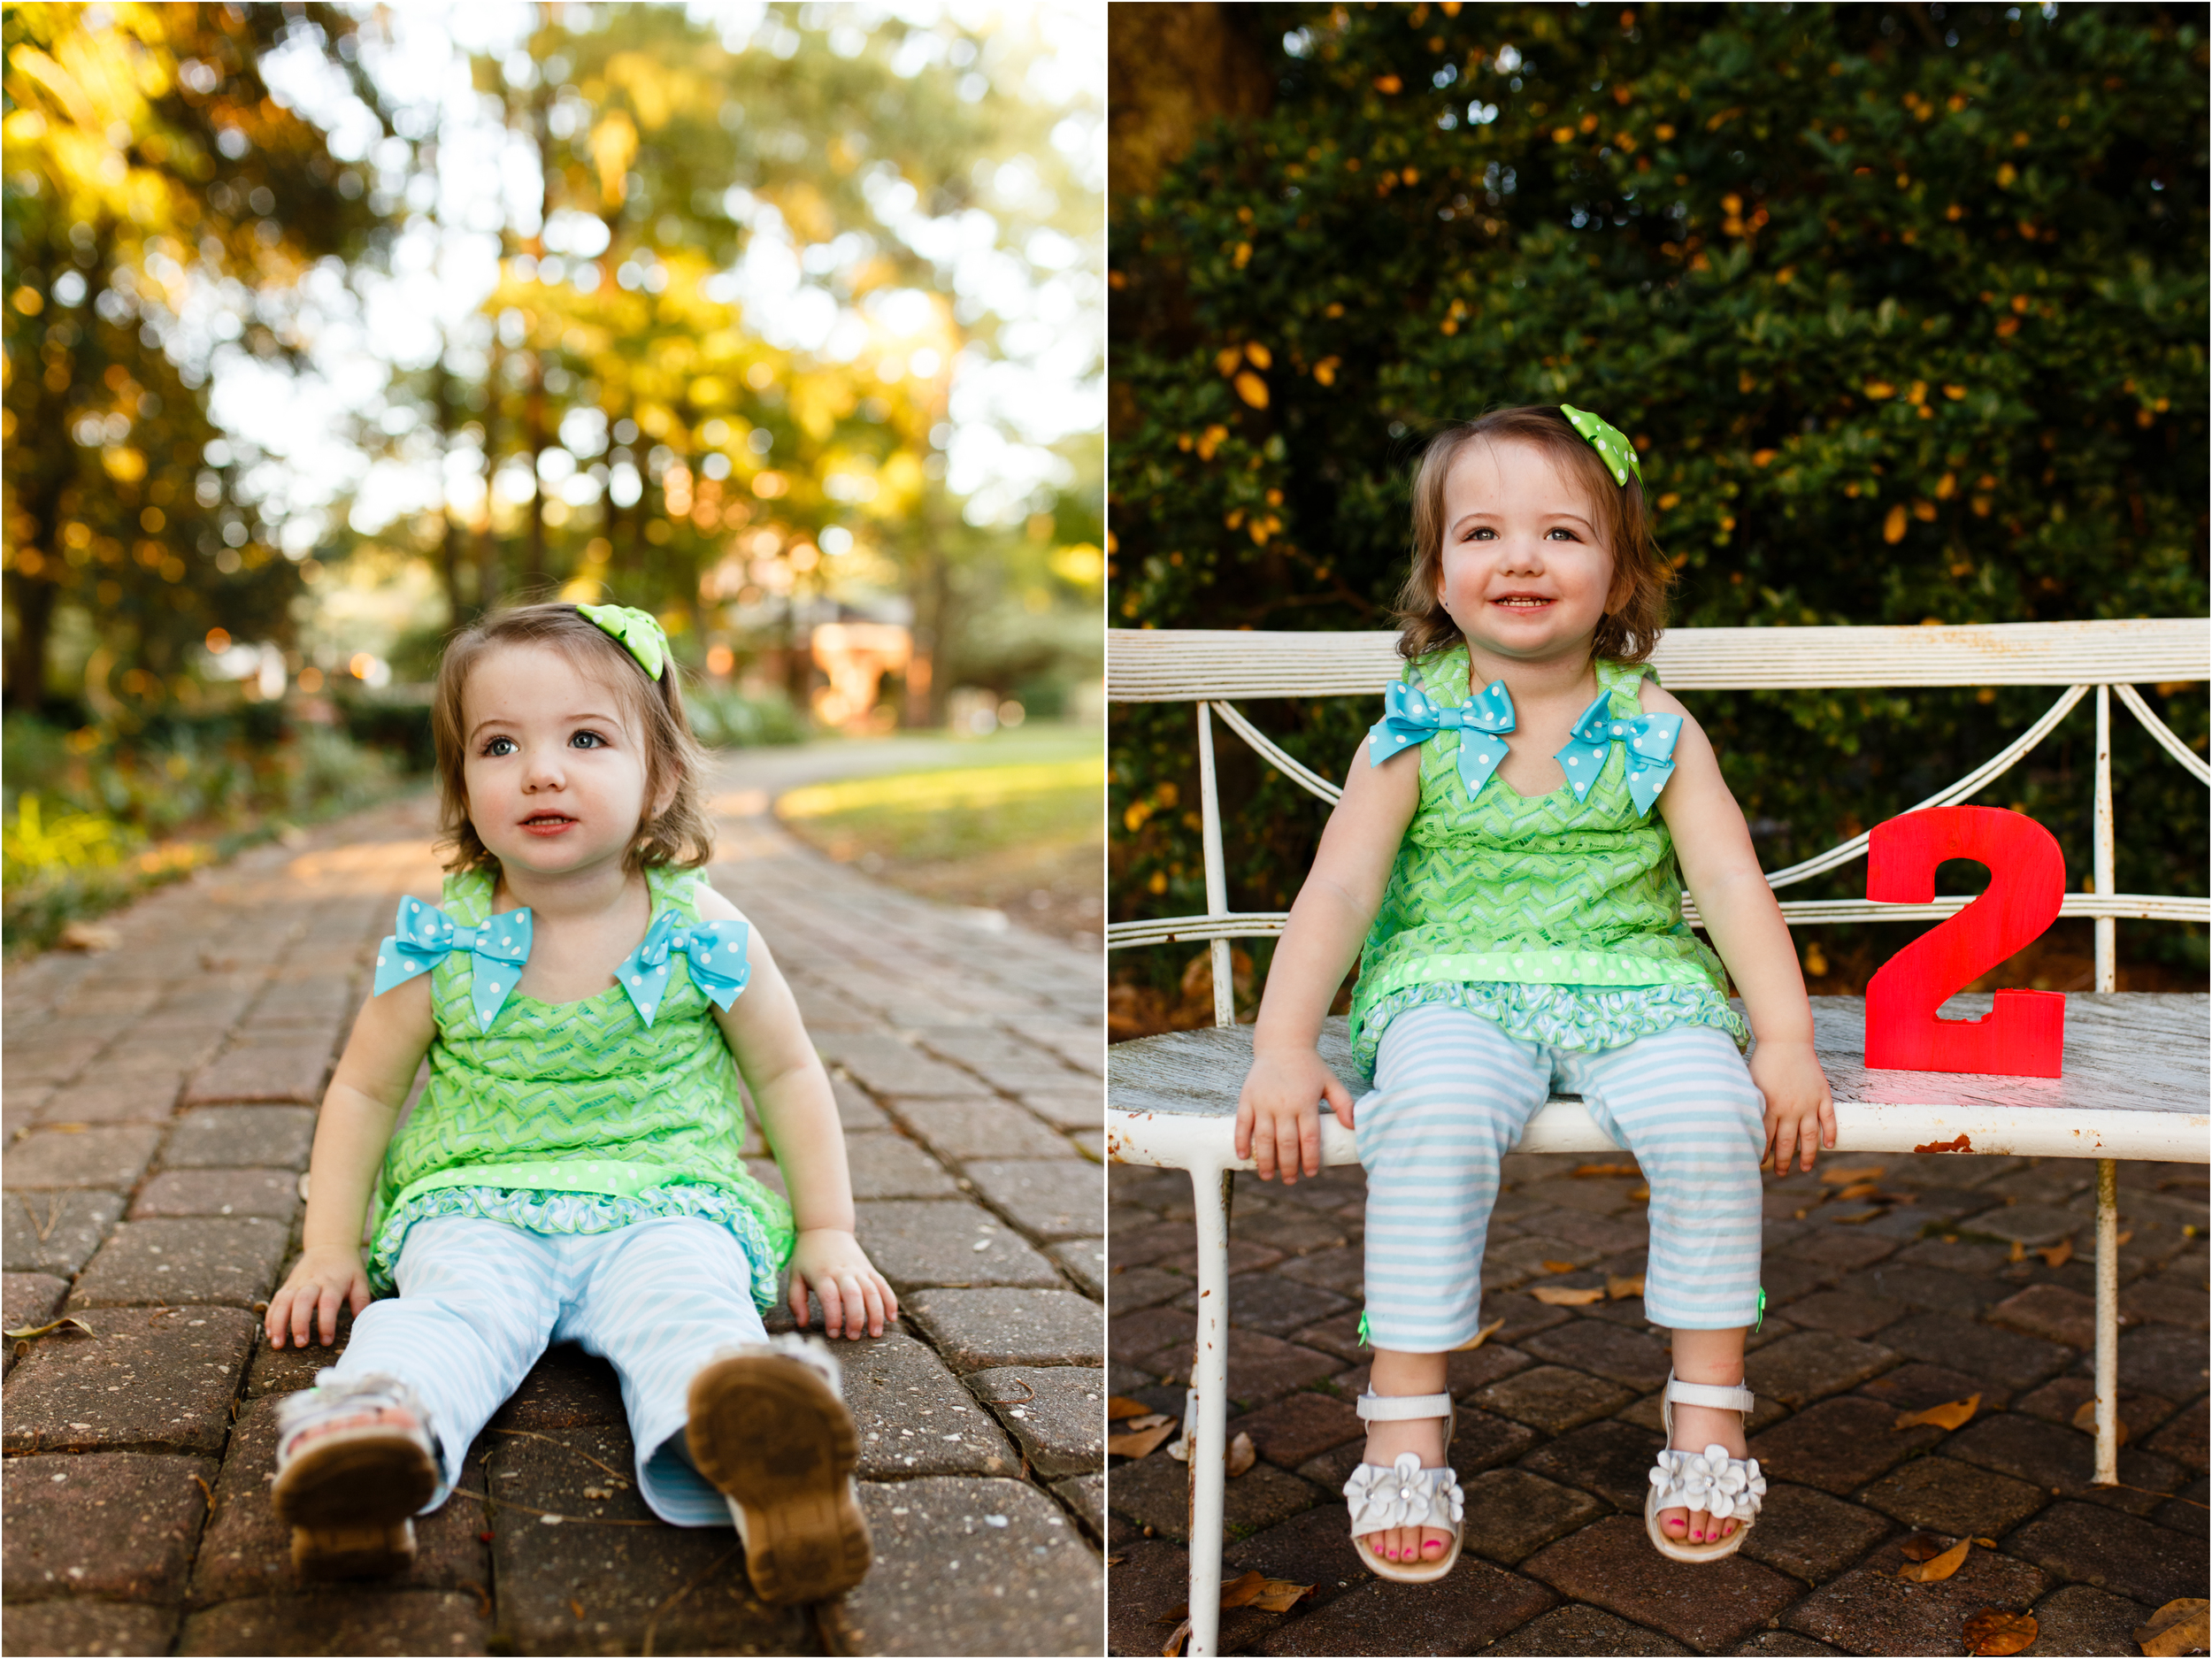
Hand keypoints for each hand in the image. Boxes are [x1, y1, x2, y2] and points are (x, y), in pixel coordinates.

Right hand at [267, 1245, 370, 1348]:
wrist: (330, 1246)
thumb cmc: (347, 1269)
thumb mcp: (360, 1280)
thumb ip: (361, 1300)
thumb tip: (363, 1322)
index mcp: (334, 1282)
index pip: (329, 1303)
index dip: (327, 1322)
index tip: (326, 1341)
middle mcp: (313, 1282)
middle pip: (303, 1301)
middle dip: (299, 1323)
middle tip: (300, 1343)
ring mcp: (297, 1283)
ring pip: (284, 1301)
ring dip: (279, 1323)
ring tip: (278, 1344)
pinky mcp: (287, 1285)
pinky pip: (276, 1301)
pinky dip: (271, 1317)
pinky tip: (270, 1334)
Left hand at [788, 1228, 895, 1338]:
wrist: (826, 1228)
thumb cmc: (808, 1257)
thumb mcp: (795, 1276)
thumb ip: (796, 1301)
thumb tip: (802, 1323)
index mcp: (822, 1275)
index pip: (830, 1297)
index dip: (833, 1317)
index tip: (833, 1334)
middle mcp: (842, 1272)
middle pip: (854, 1295)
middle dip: (856, 1318)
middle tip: (854, 1337)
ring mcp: (858, 1269)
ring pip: (872, 1291)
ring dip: (876, 1313)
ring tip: (875, 1332)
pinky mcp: (869, 1269)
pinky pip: (883, 1285)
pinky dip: (890, 1300)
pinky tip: (892, 1317)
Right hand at [1235, 1047, 1355, 1183]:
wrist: (1282, 1044)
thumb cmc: (1309, 1067)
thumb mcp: (1331, 1082)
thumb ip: (1344, 1103)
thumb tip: (1354, 1126)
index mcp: (1305, 1102)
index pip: (1309, 1138)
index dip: (1310, 1159)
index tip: (1311, 1173)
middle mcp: (1283, 1104)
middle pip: (1286, 1143)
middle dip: (1288, 1166)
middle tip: (1290, 1181)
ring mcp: (1263, 1102)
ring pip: (1264, 1138)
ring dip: (1265, 1160)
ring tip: (1268, 1176)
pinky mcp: (1247, 1098)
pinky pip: (1242, 1124)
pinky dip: (1241, 1141)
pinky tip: (1243, 1156)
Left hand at [1753, 1039, 1836, 1173]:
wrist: (1786, 1040)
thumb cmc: (1763, 1061)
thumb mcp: (1749, 1083)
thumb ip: (1750, 1105)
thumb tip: (1740, 1124)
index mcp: (1769, 1106)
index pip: (1764, 1137)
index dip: (1761, 1153)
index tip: (1758, 1163)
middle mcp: (1789, 1108)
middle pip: (1787, 1142)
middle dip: (1783, 1161)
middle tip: (1780, 1172)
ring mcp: (1808, 1103)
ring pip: (1809, 1136)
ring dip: (1807, 1155)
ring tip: (1804, 1168)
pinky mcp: (1822, 1095)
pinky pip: (1829, 1119)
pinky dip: (1830, 1133)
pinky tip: (1828, 1145)